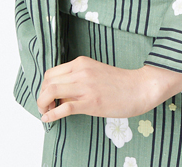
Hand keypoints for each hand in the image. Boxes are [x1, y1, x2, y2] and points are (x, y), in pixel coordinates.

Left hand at [36, 57, 181, 122]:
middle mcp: (80, 71)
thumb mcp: (95, 73)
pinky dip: (51, 114)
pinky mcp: (91, 102)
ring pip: (51, 91)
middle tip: (45, 106)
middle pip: (48, 81)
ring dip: (43, 104)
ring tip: (46, 112)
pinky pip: (64, 107)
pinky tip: (48, 119)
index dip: (44, 86)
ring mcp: (85, 86)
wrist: (140, 88)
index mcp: (81, 63)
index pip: (51, 72)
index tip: (47, 96)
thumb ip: (78, 80)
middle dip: (41, 95)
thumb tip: (61, 95)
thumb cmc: (121, 83)